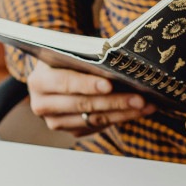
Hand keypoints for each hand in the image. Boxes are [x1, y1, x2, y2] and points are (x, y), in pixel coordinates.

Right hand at [27, 61, 155, 135]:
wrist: (58, 75)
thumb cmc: (69, 61)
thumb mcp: (71, 55)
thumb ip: (88, 60)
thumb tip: (120, 63)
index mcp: (39, 81)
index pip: (64, 82)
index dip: (87, 85)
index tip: (109, 85)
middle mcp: (43, 104)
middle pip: (83, 104)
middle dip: (115, 101)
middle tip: (140, 98)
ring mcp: (57, 121)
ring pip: (95, 119)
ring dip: (124, 112)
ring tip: (146, 105)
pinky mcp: (73, 130)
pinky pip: (100, 126)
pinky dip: (122, 117)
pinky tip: (140, 110)